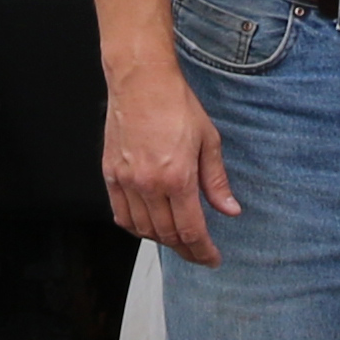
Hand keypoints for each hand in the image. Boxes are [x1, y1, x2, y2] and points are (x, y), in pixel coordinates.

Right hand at [105, 57, 241, 266]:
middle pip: (167, 235)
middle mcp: (149, 184)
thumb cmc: (175, 104)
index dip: (203, 251)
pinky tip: (147, 226)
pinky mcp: (111, 174)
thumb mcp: (208, 141)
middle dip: (186, 250)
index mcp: (177, 177)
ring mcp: (127, 181)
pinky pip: (121, 214)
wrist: (141, 81)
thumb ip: (217, 181)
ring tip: (176, 240)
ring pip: (143, 229)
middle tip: (198, 253)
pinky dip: (135, 228)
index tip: (211, 258)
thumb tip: (229, 209)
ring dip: (162, 241)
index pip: (191, 230)